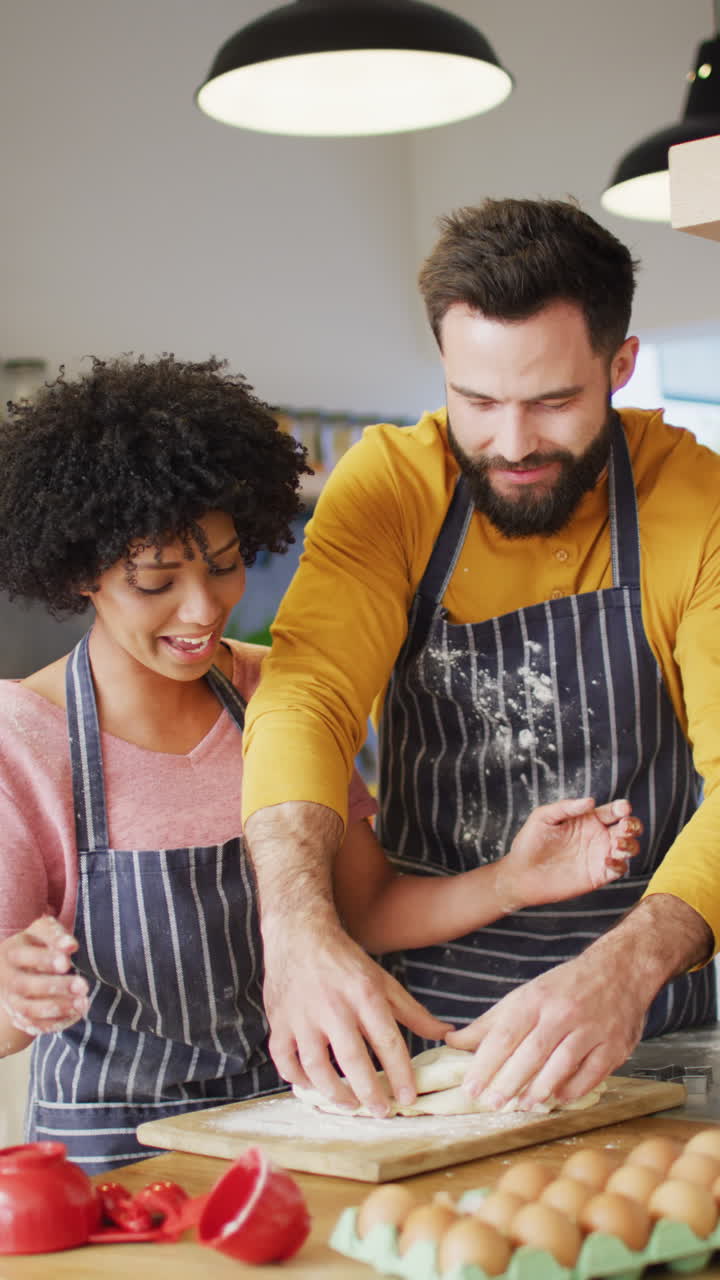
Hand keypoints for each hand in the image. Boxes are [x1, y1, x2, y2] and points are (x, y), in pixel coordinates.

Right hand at [0, 916, 89, 1036]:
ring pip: (28, 1010)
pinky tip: (76, 1013)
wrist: (18, 968)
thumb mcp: (42, 932)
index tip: (67, 962)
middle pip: (25, 986)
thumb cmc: (36, 945)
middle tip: (83, 985)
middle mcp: (7, 979)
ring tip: (82, 1002)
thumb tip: (71, 946)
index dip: (45, 960)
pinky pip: (35, 1026)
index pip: (24, 956)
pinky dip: (55, 1022)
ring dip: (57, 1008)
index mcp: (11, 953)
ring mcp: (11, 1001)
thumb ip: (55, 935)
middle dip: (55, 987)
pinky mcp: (20, 1018)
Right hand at [263, 917, 451, 1115]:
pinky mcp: (278, 1021)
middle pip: (353, 1060)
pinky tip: (312, 1086)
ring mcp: (302, 1015)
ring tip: (350, 1104)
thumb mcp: (382, 980)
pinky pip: (284, 1060)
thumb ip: (413, 1011)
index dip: (400, 1074)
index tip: (408, 1098)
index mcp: (364, 993)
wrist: (299, 934)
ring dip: (334, 1093)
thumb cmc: (344, 961)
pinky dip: (297, 1079)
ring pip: (316, 1066)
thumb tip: (445, 1034)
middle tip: (381, 1111)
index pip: (387, 1041)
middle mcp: (333, 1005)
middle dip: (370, 1093)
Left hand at [445, 893, 707, 1108]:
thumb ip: (490, 1022)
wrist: (621, 969)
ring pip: (561, 1065)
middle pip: (531, 1053)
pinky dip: (573, 1089)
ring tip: (521, 1106)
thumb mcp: (526, 995)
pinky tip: (557, 1098)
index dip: (486, 1063)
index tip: (471, 1088)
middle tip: (491, 1104)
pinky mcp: (614, 1046)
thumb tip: (453, 1041)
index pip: (505, 1034)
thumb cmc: (566, 986)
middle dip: (508, 1081)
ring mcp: (591, 1030)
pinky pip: (591, 1074)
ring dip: (539, 1089)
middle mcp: (563, 1013)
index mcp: (537, 999)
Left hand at [497, 797, 641, 910]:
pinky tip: (607, 860)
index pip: (612, 811)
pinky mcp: (599, 875)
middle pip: (627, 828)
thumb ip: (566, 807)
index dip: (621, 808)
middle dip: (633, 824)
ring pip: (629, 848)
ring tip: (617, 843)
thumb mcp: (544, 817)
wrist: (522, 874)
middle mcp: (598, 836)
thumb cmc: (531, 842)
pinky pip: (619, 869)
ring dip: (630, 844)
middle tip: (625, 825)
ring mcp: (600, 855)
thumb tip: (590, 800)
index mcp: (588, 819)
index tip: (622, 808)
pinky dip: (619, 864)